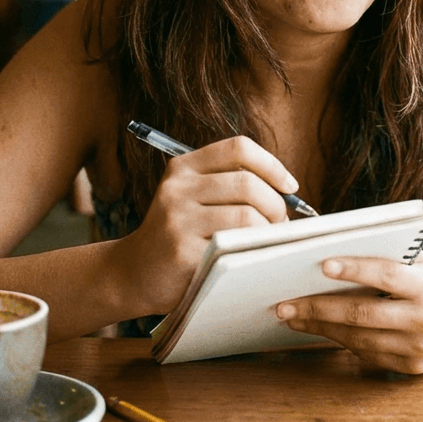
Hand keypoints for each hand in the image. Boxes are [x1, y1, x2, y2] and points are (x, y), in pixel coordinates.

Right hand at [124, 136, 294, 313]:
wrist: (133, 273)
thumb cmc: (177, 234)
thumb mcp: (191, 197)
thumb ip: (228, 184)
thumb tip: (287, 190)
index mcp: (183, 167)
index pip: (238, 148)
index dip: (272, 164)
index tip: (290, 186)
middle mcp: (177, 188)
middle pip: (247, 183)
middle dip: (276, 204)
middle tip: (281, 223)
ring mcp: (178, 219)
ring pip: (247, 215)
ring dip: (269, 230)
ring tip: (268, 240)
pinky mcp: (183, 252)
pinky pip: (235, 246)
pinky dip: (254, 250)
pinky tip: (252, 256)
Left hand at [276, 253, 422, 374]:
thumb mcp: (420, 261)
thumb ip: (386, 259)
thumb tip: (331, 254)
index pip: (385, 275)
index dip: (353, 270)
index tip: (322, 265)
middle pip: (363, 315)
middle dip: (318, 309)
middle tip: (285, 305)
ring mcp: (419, 349)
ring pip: (360, 339)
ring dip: (322, 329)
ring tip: (294, 318)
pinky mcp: (412, 368)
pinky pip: (368, 355)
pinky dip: (342, 342)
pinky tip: (321, 330)